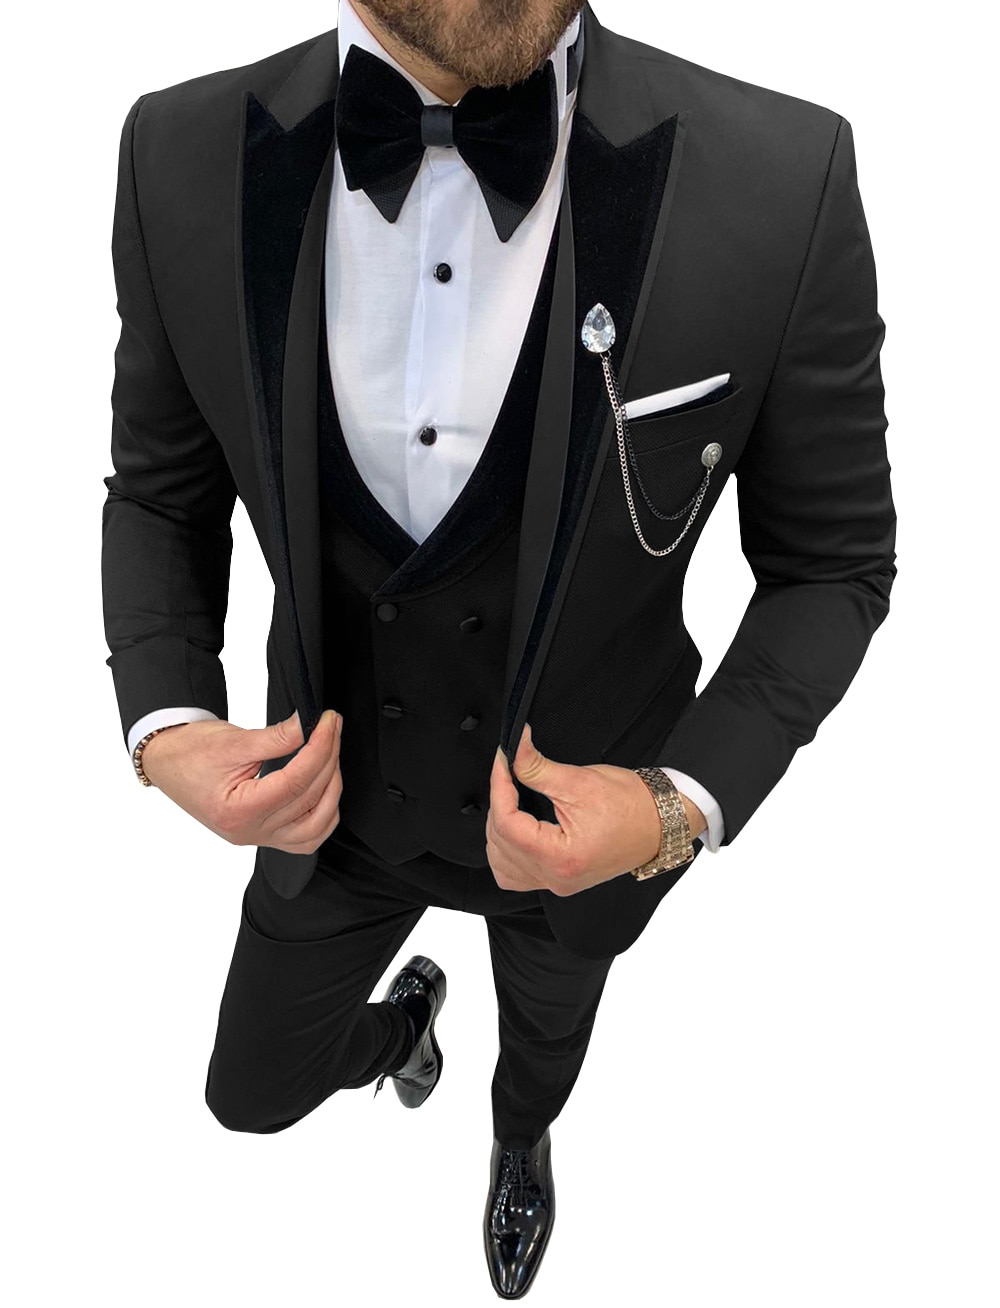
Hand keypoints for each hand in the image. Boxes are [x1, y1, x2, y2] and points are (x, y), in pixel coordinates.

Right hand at [140, 709, 343, 854]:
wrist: (167, 761)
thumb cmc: (190, 752)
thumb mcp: (234, 740)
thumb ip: (277, 737)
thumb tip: (309, 726)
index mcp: (238, 811)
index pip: (295, 782)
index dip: (319, 749)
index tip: (327, 722)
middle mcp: (249, 832)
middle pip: (308, 801)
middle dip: (328, 760)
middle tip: (331, 727)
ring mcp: (257, 838)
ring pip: (315, 828)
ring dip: (331, 791)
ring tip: (331, 755)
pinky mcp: (263, 835)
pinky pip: (305, 837)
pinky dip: (323, 814)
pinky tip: (326, 787)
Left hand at [486, 723, 706, 895]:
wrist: (660, 821)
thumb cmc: (631, 805)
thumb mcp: (579, 780)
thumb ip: (536, 767)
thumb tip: (514, 747)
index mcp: (561, 858)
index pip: (507, 824)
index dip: (499, 786)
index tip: (503, 760)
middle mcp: (557, 878)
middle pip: (500, 843)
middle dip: (499, 804)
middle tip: (509, 773)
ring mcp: (557, 883)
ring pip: (501, 863)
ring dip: (499, 830)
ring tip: (511, 801)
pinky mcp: (560, 880)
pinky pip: (516, 875)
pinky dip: (507, 852)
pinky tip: (515, 830)